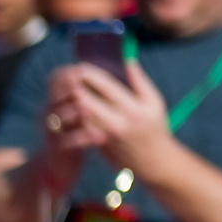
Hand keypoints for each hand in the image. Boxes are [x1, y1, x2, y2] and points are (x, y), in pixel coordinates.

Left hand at [55, 60, 174, 178]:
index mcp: (133, 109)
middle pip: (86, 100)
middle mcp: (117, 122)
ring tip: (65, 88)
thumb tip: (128, 61)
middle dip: (74, 86)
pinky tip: (69, 104)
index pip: (106, 86)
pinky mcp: (97, 142)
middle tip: (67, 77)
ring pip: (80, 113)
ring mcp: (105, 134)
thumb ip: (140, 82)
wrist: (153, 160)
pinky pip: (80, 125)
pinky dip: (74, 113)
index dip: (90, 74)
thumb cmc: (155, 127)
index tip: (81, 66)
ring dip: (70, 100)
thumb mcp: (155, 103)